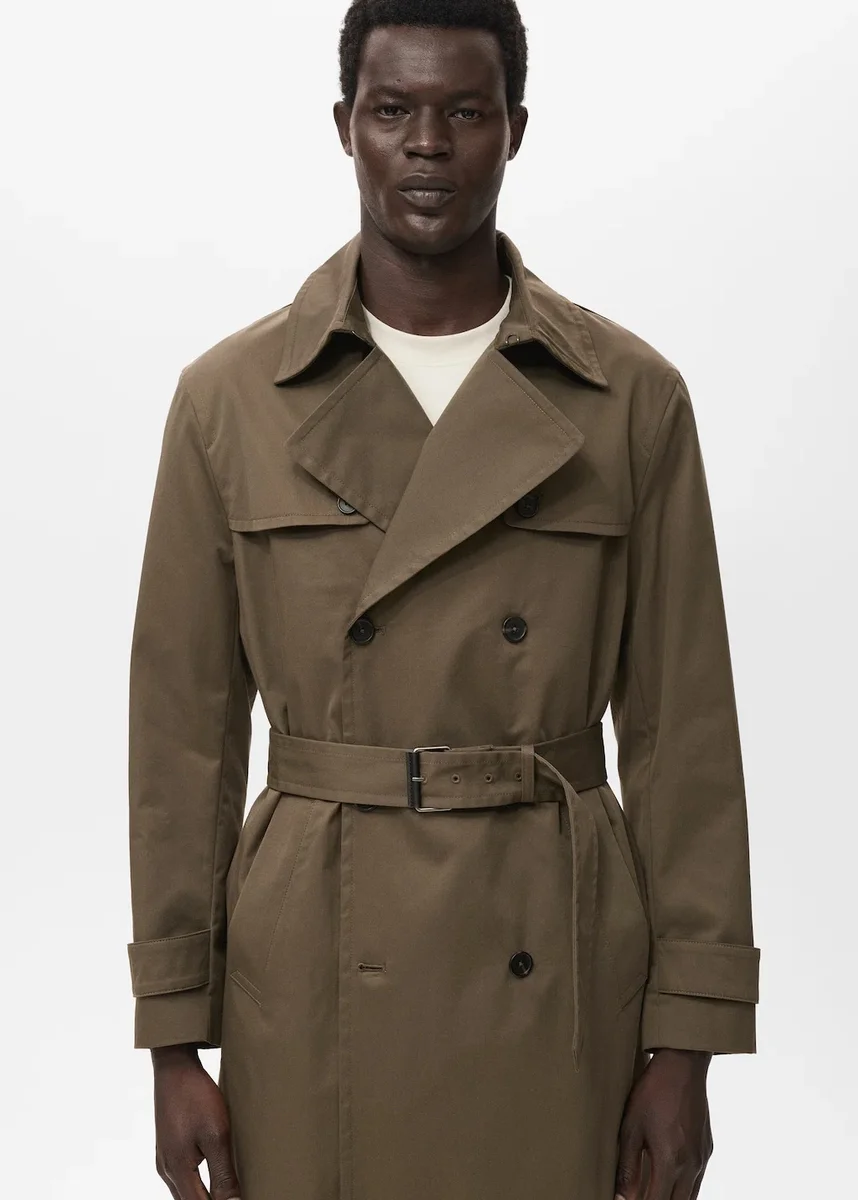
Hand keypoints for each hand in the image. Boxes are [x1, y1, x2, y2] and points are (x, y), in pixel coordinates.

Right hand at [151, 1044, 241, 1199]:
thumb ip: (223, 1174)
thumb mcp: (216, 1135)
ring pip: (186, 1193)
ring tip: (229, 1192)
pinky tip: (214, 1179)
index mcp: (177, 1170)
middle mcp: (167, 1170)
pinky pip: (184, 1178)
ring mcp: (165, 1159)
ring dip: (206, 1196)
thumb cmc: (195, 1097)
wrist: (175, 1067)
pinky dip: (199, 1185)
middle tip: (237, 1195)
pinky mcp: (168, 1148)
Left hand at [614, 1048, 713, 1199]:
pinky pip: (697, 1182)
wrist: (682, 1066)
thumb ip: (627, 1167)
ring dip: (671, 1199)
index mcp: (670, 1161)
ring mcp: (702, 1159)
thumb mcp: (631, 1128)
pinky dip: (683, 1189)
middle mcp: (691, 1166)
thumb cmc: (653, 1093)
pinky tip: (668, 1181)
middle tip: (640, 1197)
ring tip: (651, 1191)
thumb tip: (620, 1198)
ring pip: (690, 1198)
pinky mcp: (707, 1150)